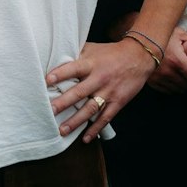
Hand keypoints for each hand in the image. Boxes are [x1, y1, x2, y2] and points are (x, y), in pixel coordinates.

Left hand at [49, 39, 167, 139]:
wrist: (139, 57)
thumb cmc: (111, 53)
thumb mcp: (93, 48)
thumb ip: (76, 54)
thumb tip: (55, 57)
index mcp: (92, 64)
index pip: (74, 68)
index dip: (61, 74)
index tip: (47, 81)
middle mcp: (99, 78)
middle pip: (80, 92)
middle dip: (64, 102)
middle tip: (50, 111)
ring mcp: (109, 92)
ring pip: (91, 108)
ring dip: (76, 120)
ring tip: (62, 130)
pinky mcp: (118, 102)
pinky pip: (105, 117)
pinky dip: (95, 129)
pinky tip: (85, 138)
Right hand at [147, 28, 186, 93]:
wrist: (137, 40)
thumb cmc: (160, 34)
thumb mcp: (179, 34)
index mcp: (178, 61)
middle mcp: (169, 72)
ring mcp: (160, 79)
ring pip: (180, 89)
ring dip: (186, 86)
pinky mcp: (152, 82)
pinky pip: (168, 91)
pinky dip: (175, 87)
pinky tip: (176, 79)